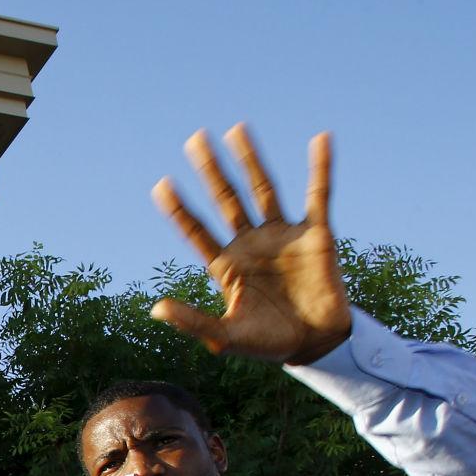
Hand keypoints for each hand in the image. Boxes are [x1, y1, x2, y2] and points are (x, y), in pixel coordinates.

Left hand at [150, 126, 351, 364]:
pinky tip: (320, 139)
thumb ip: (192, 322)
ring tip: (236, 130)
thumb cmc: (268, 343)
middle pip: (225, 199)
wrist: (316, 344)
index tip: (162, 185)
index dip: (180, 210)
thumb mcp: (225, 336)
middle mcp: (250, 243)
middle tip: (194, 139)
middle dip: (211, 171)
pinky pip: (319, 194)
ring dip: (250, 160)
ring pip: (262, 189)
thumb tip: (155, 309)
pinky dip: (321, 167)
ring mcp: (281, 236)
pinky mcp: (315, 234)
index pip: (197, 231)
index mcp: (226, 265)